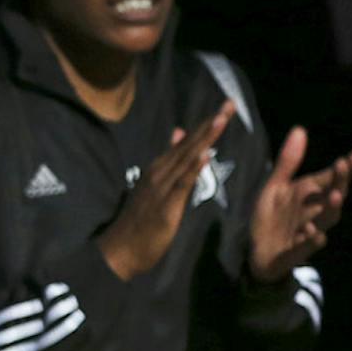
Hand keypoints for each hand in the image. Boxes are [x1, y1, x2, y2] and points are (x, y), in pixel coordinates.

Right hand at [97, 101, 236, 279]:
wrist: (121, 248)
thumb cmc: (142, 220)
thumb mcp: (158, 185)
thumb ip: (171, 161)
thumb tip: (180, 133)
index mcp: (162, 167)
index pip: (189, 140)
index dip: (208, 123)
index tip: (226, 106)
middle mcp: (161, 170)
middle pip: (190, 142)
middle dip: (211, 122)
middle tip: (230, 102)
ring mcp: (162, 185)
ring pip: (187, 157)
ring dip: (204, 138)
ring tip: (220, 119)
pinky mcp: (166, 204)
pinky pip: (182, 183)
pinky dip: (193, 168)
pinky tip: (204, 155)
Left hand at [249, 127, 351, 283]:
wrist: (257, 251)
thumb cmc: (271, 218)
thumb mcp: (275, 186)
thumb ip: (288, 161)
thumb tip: (300, 129)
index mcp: (310, 194)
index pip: (331, 178)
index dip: (346, 168)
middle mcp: (314, 211)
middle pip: (334, 196)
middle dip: (340, 183)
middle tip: (342, 166)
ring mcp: (308, 231)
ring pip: (326, 220)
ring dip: (331, 209)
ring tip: (334, 196)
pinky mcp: (296, 250)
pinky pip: (307, 246)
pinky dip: (312, 240)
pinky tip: (313, 231)